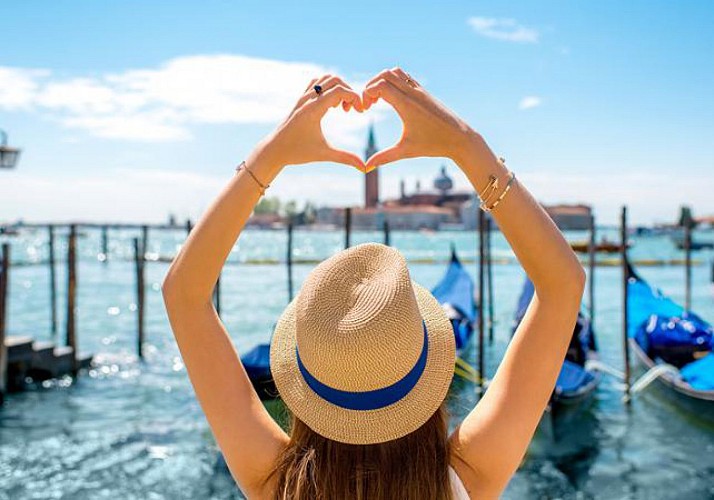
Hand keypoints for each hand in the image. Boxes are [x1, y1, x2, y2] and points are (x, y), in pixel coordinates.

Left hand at [253, 75, 365, 172]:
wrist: (274, 150)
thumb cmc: (297, 152)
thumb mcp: (324, 154)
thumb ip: (345, 159)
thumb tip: (364, 169)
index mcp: (313, 110)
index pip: (339, 90)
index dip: (354, 98)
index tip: (360, 112)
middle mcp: (307, 99)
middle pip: (335, 80)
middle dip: (348, 91)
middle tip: (351, 110)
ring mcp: (303, 97)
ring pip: (325, 78)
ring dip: (339, 88)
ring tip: (341, 108)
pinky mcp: (301, 99)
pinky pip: (317, 83)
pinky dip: (328, 88)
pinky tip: (331, 106)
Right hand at [362, 68, 476, 170]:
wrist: (460, 138)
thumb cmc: (434, 145)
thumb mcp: (406, 151)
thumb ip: (385, 157)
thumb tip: (366, 167)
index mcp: (407, 105)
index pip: (380, 86)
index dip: (366, 94)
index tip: (365, 109)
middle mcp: (413, 93)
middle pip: (385, 74)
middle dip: (371, 85)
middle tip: (368, 103)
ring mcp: (420, 90)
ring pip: (396, 72)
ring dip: (382, 80)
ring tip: (378, 99)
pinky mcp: (424, 92)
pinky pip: (405, 76)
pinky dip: (393, 81)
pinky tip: (391, 98)